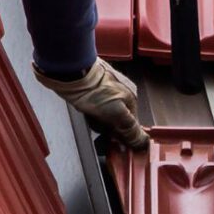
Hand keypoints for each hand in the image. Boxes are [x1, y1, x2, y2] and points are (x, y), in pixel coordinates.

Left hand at [34, 58, 148, 149]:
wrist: (70, 72)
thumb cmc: (92, 88)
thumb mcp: (117, 114)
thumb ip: (130, 129)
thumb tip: (143, 142)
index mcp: (131, 97)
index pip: (131, 124)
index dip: (120, 133)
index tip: (112, 137)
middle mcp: (121, 91)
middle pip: (117, 118)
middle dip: (106, 125)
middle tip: (98, 122)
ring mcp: (106, 87)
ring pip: (104, 113)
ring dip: (96, 118)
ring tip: (89, 113)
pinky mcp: (93, 86)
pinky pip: (93, 105)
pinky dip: (88, 110)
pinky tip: (83, 108)